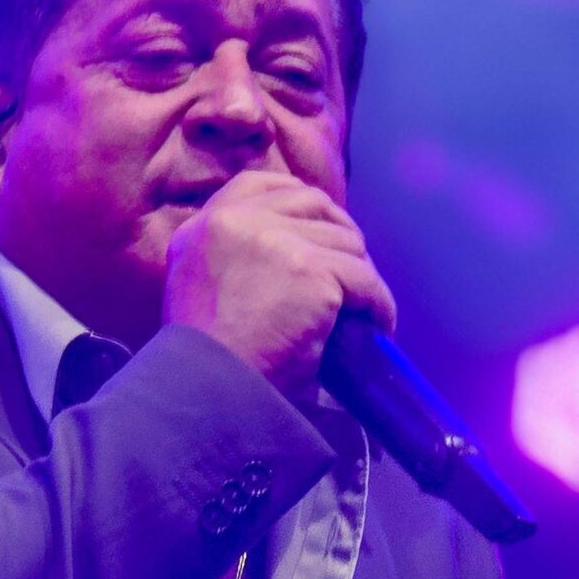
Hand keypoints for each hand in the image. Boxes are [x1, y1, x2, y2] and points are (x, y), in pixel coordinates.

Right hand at [161, 168, 395, 401]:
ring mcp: (274, 241)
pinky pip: (363, 279)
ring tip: (364, 308)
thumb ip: (232, 258)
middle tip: (353, 273)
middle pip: (312, 205)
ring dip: (360, 276)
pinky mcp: (309, 269)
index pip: (262, 185)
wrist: (213, 393)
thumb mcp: (200, 290)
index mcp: (205, 227)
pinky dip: (378, 304)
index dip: (300, 200)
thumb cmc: (211, 362)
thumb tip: (289, 248)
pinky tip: (378, 323)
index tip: (322, 225)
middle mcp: (235, 223)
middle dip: (340, 235)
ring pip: (344, 242)